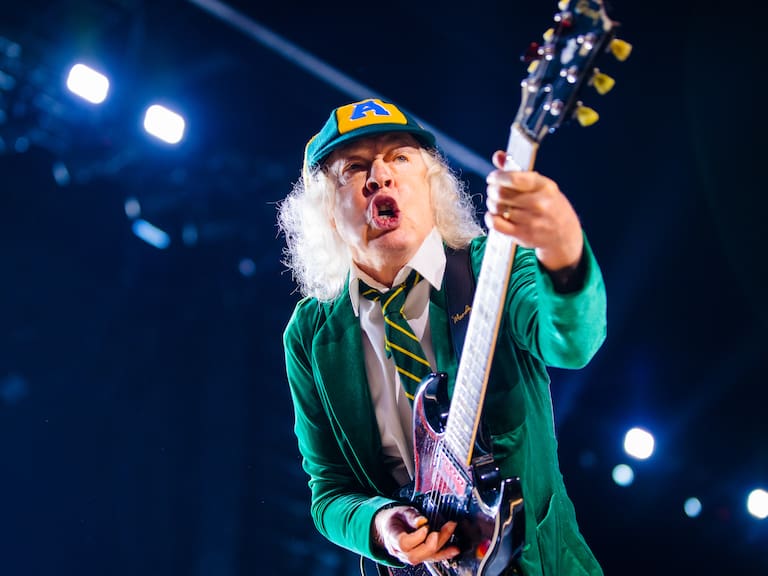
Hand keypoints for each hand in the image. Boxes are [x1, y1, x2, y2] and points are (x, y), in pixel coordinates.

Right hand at [373, 505, 459, 564]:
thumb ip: (411, 515)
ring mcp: (410, 556)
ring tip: (451, 531)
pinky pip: (433, 558)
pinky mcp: (421, 556)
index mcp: (392, 537)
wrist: (390, 525)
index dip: (416, 537)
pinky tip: (455, 549)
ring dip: (442, 546)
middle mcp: (401, 552)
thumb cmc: (395, 518)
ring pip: (426, 557)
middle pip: (417, 554)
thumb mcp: (401, 511)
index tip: (426, 526)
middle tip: (444, 528)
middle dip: (433, 542)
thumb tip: (421, 520)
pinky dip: (445, 553)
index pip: (404, 544)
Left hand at [485, 150, 583, 271]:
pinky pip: (496, 224)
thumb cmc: (550, 206)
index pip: (513, 177)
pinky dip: (490, 218)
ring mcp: (531, 220)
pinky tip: (494, 215)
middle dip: (492, 190)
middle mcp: (538, 203)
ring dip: (492, 204)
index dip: (497, 176)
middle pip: (501, 193)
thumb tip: (498, 156)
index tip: (493, 178)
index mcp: (544, 186)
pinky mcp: (522, 234)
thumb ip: (517, 171)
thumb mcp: (541, 186)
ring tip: (496, 204)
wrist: (564, 234)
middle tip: (493, 191)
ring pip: (497, 207)